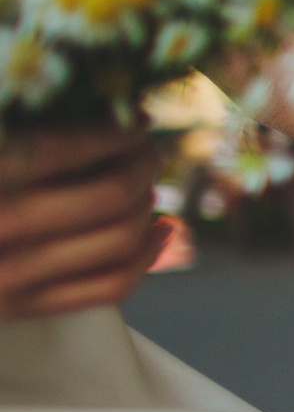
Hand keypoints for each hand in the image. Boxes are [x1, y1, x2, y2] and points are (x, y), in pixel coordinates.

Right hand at [0, 125, 164, 319]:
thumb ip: (13, 131)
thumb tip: (89, 104)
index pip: (65, 148)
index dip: (112, 130)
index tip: (132, 116)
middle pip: (108, 196)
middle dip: (140, 166)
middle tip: (147, 148)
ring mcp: (10, 275)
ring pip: (118, 240)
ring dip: (147, 207)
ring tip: (146, 185)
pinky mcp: (20, 307)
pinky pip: (110, 286)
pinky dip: (147, 256)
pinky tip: (160, 231)